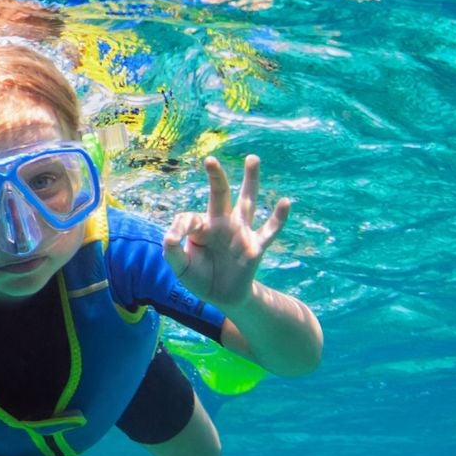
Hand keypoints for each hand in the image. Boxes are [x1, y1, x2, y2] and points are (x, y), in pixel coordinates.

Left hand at [162, 155, 289, 309]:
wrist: (222, 297)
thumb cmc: (200, 278)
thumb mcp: (181, 267)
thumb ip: (173, 252)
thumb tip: (169, 237)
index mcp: (202, 227)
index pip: (189, 218)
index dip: (179, 228)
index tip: (173, 239)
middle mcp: (222, 223)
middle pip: (219, 195)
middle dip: (216, 178)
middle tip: (210, 160)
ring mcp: (240, 233)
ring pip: (247, 202)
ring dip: (250, 181)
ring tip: (252, 158)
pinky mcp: (255, 247)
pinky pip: (269, 230)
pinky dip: (278, 218)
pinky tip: (286, 202)